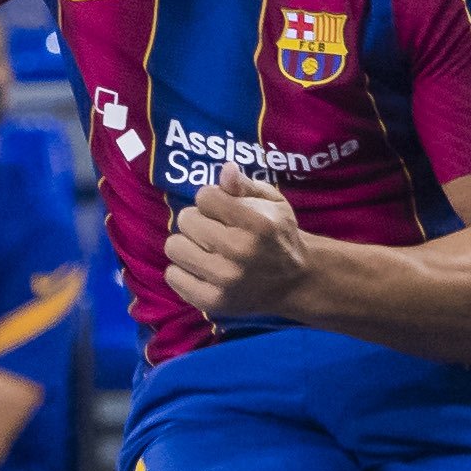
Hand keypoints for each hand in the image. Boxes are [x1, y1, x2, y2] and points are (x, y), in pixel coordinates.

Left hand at [167, 170, 309, 319]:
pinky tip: (201, 269)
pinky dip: (183, 271)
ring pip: (174, 247)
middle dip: (198, 221)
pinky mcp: (213, 301)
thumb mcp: (274, 203)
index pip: (204, 197)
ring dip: (188, 245)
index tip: (224, 211)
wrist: (297, 281)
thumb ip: (246, 186)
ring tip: (206, 250)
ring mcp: (225, 279)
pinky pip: (173, 276)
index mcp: (257, 223)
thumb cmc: (280, 236)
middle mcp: (240, 251)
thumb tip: (226, 169)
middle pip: (186, 220)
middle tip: (215, 231)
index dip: (212, 200)